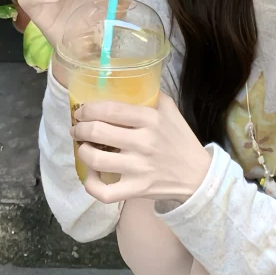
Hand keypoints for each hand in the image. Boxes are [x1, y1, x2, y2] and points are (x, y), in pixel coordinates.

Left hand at [73, 92, 210, 203]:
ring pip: (95, 160)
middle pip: (97, 131)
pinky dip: (91, 184)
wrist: (197, 175)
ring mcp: (139, 168)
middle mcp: (144, 142)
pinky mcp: (137, 190)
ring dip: (82, 151)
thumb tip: (128, 82)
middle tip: (77, 129)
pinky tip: (91, 175)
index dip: (88, 109)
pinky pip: (104, 192)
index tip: (81, 112)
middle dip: (80, 129)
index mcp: (151, 119)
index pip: (110, 109)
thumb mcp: (171, 110)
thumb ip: (152, 95)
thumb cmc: (180, 140)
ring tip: (83, 148)